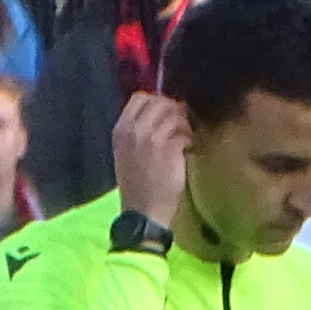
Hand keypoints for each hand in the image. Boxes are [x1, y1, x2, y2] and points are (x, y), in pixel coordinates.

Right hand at [112, 90, 187, 226]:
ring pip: (176, 114)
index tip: (165, 113)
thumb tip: (161, 109)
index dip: (157, 101)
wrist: (143, 212)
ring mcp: (152, 139)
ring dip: (185, 124)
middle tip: (181, 124)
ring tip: (185, 138)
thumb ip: (137, 130)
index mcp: (120, 130)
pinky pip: (185, 133)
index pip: (140, 98)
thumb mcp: (126, 153)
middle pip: (161, 102)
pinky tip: (188, 149)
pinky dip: (190, 139)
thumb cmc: (136, 184)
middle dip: (174, 110)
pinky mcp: (170, 150)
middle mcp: (134, 131)